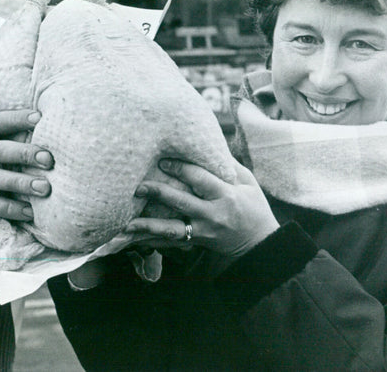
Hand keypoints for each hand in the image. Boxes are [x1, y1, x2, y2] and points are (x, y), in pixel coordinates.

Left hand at [125, 159, 278, 263]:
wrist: (260, 244)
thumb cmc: (253, 207)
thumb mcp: (248, 182)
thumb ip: (227, 165)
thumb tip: (207, 142)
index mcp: (227, 195)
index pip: (199, 179)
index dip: (180, 168)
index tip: (162, 160)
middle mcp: (213, 215)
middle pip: (181, 202)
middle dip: (158, 193)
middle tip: (138, 186)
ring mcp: (203, 232)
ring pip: (172, 229)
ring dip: (148, 226)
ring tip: (127, 223)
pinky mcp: (197, 243)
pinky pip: (171, 244)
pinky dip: (151, 242)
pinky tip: (133, 239)